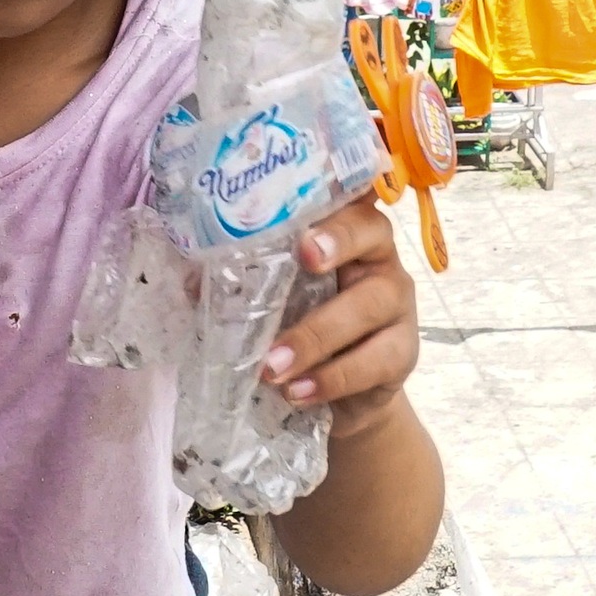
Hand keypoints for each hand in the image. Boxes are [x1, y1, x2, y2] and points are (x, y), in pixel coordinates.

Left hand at [263, 196, 419, 425]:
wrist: (335, 394)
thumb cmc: (298, 327)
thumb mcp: (274, 300)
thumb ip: (243, 282)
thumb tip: (192, 278)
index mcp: (345, 233)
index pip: (347, 201)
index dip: (329, 205)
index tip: (303, 226)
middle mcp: (378, 258)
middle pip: (369, 237)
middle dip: (336, 246)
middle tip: (302, 258)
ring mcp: (397, 305)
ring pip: (369, 306)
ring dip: (315, 336)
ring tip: (271, 368)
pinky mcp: (403, 352)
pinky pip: (375, 361)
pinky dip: (331, 379)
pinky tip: (297, 391)